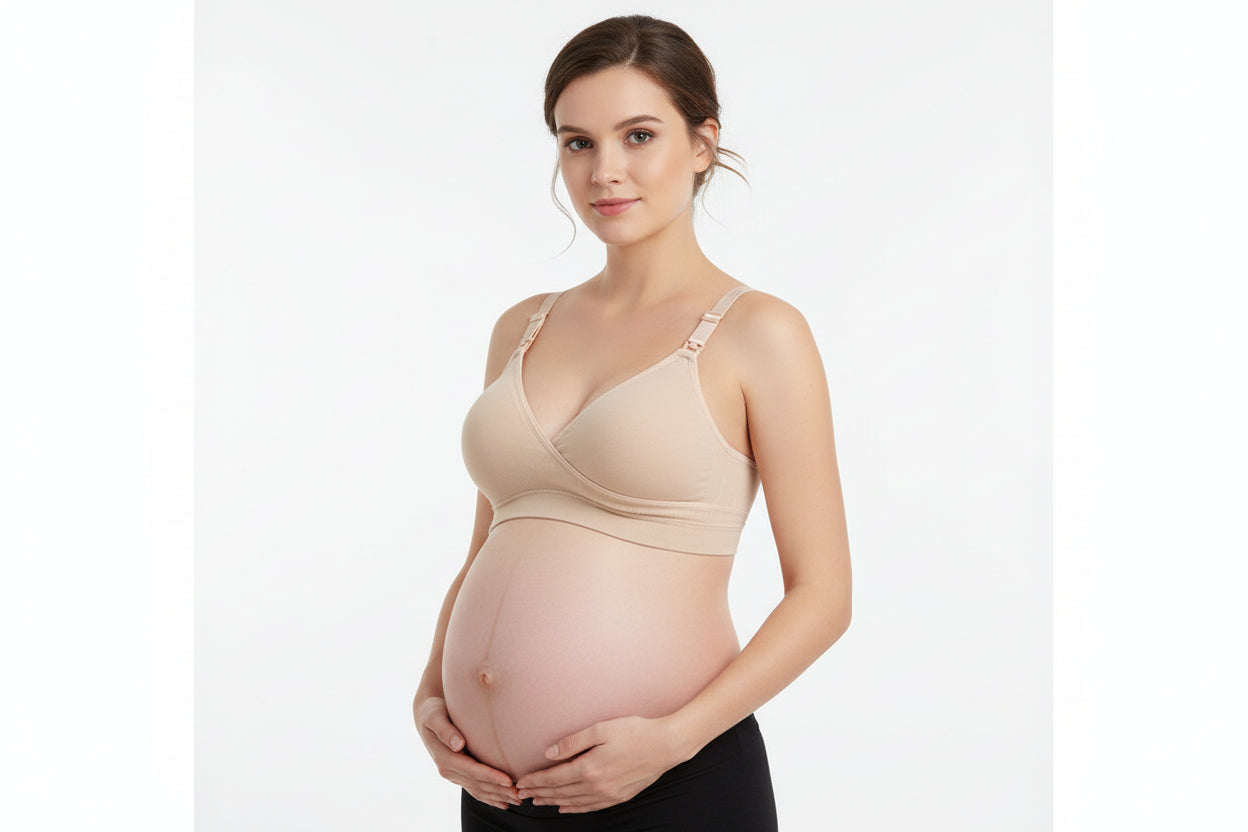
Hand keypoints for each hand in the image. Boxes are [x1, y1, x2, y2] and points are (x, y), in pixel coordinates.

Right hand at [413, 694, 519, 809]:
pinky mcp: (458, 774)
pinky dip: (489, 798)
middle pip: (477, 784)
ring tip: (517, 801)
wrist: (427, 716)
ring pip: (478, 790)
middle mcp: (448, 770)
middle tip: (520, 795)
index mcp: (444, 758)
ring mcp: (453, 774)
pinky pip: (475, 789)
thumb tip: (458, 745)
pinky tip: (503, 803)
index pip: (471, 771)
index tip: (508, 780)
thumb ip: (446, 730)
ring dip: (497, 797)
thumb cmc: (433, 712)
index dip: (490, 776)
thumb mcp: (435, 717)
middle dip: (498, 791)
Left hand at [514, 715, 686, 813]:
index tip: (521, 783)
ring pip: (574, 803)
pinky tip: (566, 807)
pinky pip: (591, 808)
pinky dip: (575, 809)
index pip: (554, 779)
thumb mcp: (601, 729)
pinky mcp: (620, 797)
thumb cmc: (634, 731)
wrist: (666, 745)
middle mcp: (597, 786)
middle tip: (523, 794)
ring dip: (553, 802)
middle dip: (539, 794)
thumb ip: (573, 742)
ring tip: (539, 802)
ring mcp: (609, 794)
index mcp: (589, 768)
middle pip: (560, 793)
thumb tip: (549, 753)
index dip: (536, 782)